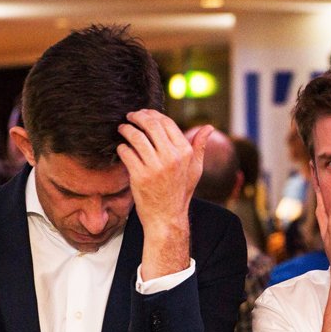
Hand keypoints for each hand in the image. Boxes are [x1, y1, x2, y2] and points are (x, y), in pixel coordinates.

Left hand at [117, 110, 210, 275]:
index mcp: (185, 152)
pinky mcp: (140, 176)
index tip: (144, 114)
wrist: (167, 217)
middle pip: (150, 124)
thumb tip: (209, 128)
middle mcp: (172, 157)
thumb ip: (200, 146)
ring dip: (126, 129)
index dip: (152, 114)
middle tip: (130, 116)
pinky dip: (122, 147)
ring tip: (123, 129)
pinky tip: (122, 148)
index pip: (166, 122)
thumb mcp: (195, 169)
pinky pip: (126, 152)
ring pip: (136, 136)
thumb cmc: (180, 192)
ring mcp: (155, 167)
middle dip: (137, 116)